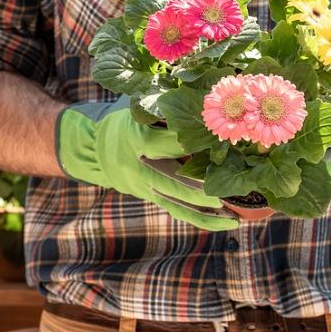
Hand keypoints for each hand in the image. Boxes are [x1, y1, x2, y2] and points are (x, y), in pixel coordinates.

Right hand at [56, 96, 238, 230]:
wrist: (97, 151)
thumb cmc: (127, 124)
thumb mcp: (138, 112)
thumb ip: (165, 112)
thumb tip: (206, 109)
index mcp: (136, 139)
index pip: (167, 144)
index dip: (193, 144)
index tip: (221, 143)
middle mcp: (139, 166)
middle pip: (172, 180)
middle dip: (199, 189)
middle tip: (224, 195)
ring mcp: (144, 186)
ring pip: (177, 203)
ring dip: (206, 212)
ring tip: (233, 218)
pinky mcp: (151, 198)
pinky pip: (178, 211)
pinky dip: (202, 220)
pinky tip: (225, 223)